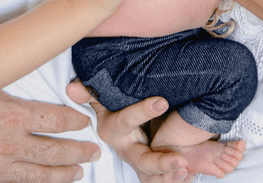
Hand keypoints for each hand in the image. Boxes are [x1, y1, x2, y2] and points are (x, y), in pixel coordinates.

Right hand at [0, 91, 100, 182]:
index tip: (85, 123)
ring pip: (40, 174)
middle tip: (94, 151)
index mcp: (10, 114)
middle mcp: (7, 143)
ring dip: (63, 173)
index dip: (75, 122)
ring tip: (78, 171)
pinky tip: (45, 182)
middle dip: (78, 151)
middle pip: (54, 151)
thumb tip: (30, 83)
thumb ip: (8, 89)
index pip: (56, 119)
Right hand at [65, 80, 188, 182]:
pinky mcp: (149, 168)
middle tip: (180, 160)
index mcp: (113, 129)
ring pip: (151, 176)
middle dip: (160, 163)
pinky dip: (174, 180)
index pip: (126, 120)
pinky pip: (160, 180)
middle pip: (141, 160)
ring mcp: (138, 160)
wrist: (119, 117)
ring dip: (169, 176)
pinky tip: (189, 175)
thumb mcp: (101, 96)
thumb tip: (73, 89)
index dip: (142, 111)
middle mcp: (125, 148)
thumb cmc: (112, 103)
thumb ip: (90, 92)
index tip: (162, 101)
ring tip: (186, 169)